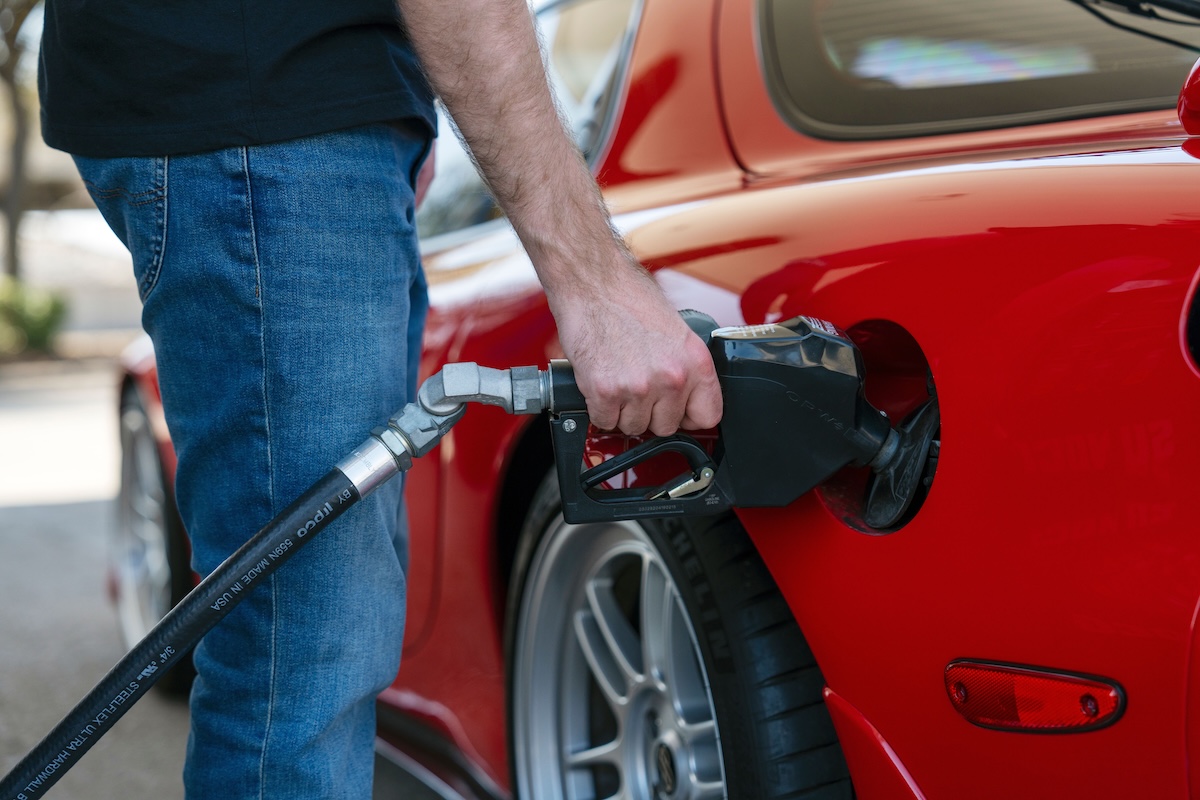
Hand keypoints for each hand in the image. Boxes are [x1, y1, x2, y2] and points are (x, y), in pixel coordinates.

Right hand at [552, 268, 722, 436]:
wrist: (593, 282)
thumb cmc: (629, 298)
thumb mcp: (676, 331)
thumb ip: (684, 368)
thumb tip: (685, 400)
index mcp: (696, 361)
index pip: (708, 416)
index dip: (688, 417)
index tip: (677, 412)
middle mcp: (672, 377)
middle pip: (665, 426)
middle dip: (650, 412)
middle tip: (636, 384)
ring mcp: (639, 387)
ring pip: (633, 427)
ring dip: (622, 410)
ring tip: (617, 377)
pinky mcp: (606, 391)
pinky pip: (604, 421)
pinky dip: (598, 408)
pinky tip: (600, 382)